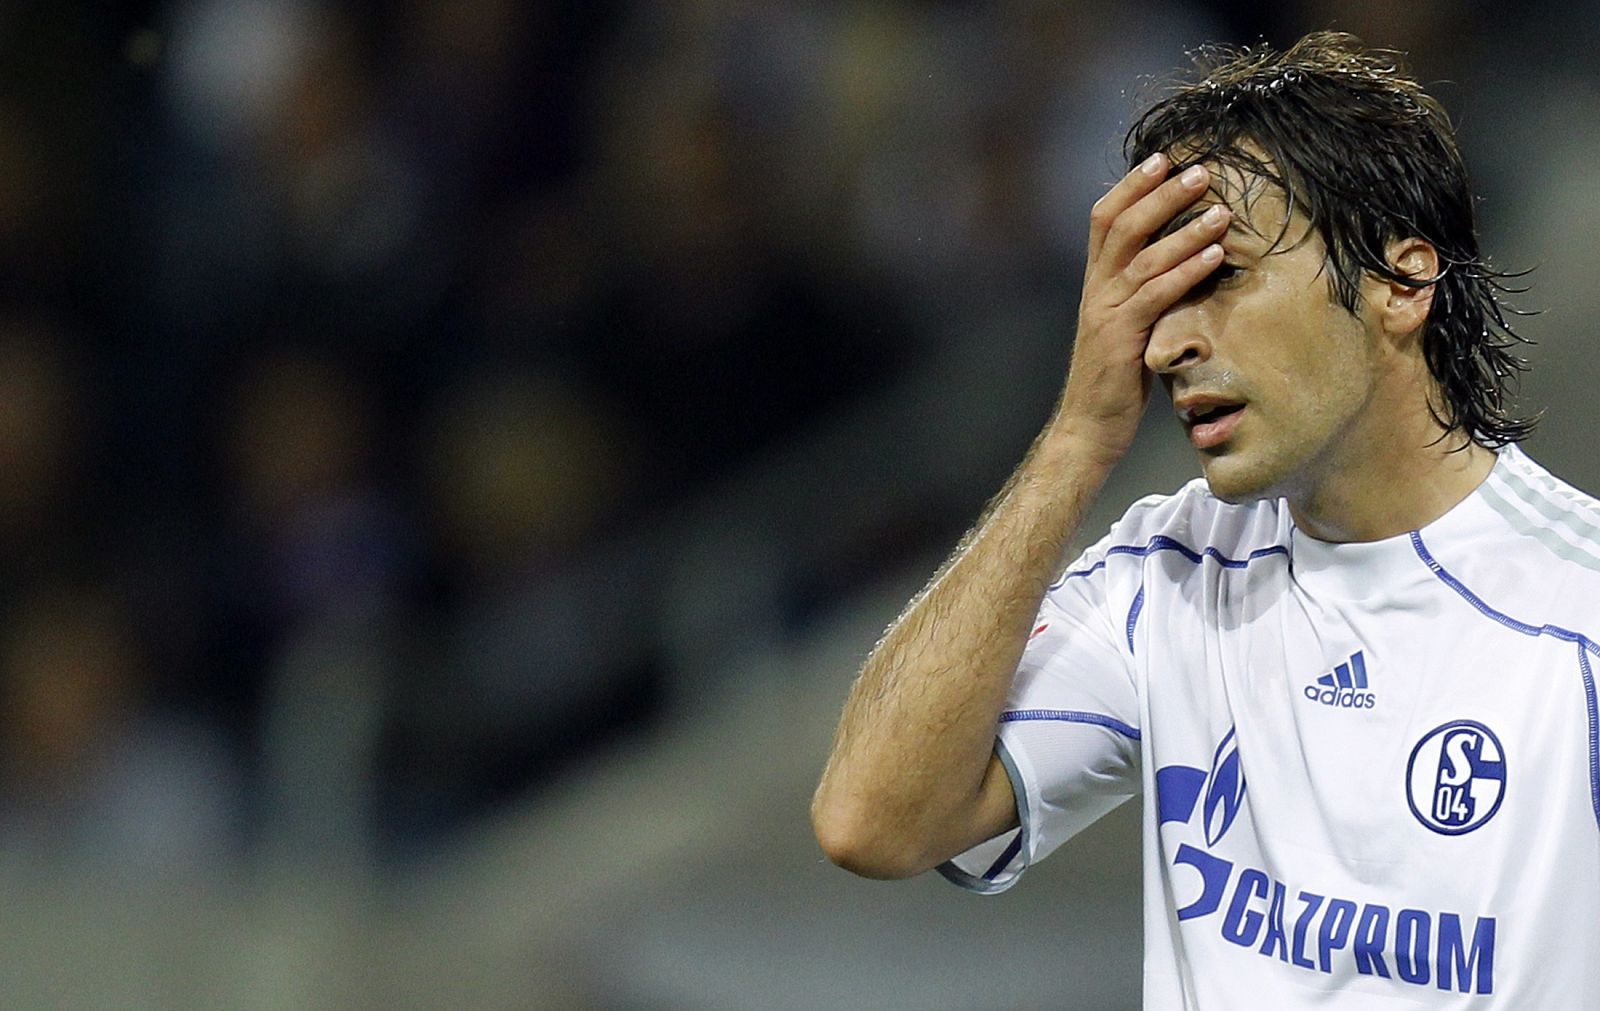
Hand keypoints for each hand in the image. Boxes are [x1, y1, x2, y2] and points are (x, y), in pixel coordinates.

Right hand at [1055, 153, 1229, 462]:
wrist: (1089, 428)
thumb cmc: (1116, 381)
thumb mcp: (1129, 327)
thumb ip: (1145, 294)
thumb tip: (1185, 263)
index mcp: (1096, 283)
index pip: (1104, 219)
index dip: (1131, 186)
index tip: (1163, 159)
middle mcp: (1096, 290)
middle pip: (1123, 225)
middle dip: (1162, 194)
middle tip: (1201, 171)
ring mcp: (1105, 312)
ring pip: (1143, 257)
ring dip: (1184, 229)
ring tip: (1221, 210)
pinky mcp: (1120, 338)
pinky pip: (1155, 295)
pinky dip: (1186, 271)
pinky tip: (1215, 255)